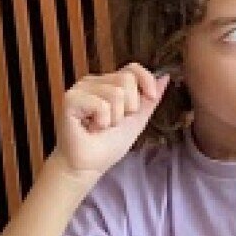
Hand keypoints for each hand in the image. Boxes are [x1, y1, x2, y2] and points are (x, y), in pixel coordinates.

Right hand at [53, 65, 169, 178]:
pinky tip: (90, 129)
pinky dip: (102, 122)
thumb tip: (165, 77)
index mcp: (108, 84)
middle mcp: (93, 82)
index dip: (145, 80)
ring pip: (115, 93)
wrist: (88, 167)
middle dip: (128, 108)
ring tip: (100, 127)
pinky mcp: (70, 99)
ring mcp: (80, 89)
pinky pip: (101, 105)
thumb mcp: (137, 120)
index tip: (151, 97)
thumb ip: (149, 100)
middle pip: (126, 79)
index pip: (132, 68)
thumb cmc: (107, 146)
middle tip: (112, 123)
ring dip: (114, 119)